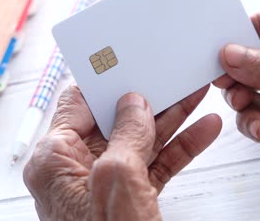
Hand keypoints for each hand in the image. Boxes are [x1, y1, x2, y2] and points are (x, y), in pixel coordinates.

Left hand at [24, 85, 221, 219]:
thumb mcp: (116, 178)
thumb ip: (126, 134)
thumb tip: (134, 103)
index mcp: (55, 158)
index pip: (79, 102)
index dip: (106, 79)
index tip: (132, 60)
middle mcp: (77, 168)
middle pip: (116, 118)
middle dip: (150, 96)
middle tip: (173, 73)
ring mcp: (105, 183)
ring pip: (142, 139)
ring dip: (172, 117)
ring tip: (197, 93)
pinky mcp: (131, 198)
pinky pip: (157, 164)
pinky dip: (181, 146)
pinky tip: (204, 130)